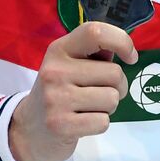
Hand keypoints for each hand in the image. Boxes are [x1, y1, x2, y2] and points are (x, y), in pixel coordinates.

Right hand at [8, 21, 138, 160]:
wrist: (28, 129)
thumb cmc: (60, 91)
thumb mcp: (70, 65)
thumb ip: (96, 54)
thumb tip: (125, 49)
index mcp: (59, 50)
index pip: (95, 32)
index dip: (122, 41)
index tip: (130, 57)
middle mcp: (55, 71)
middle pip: (114, 73)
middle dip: (117, 86)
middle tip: (99, 93)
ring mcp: (55, 98)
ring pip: (112, 98)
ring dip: (108, 107)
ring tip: (89, 107)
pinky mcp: (60, 125)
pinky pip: (103, 122)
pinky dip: (100, 124)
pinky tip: (82, 122)